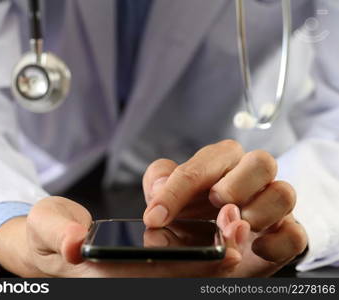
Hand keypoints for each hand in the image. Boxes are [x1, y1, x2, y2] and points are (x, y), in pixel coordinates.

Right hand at [0, 197, 258, 276]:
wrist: (53, 237)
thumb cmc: (50, 233)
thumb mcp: (47, 228)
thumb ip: (58, 234)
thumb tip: (74, 243)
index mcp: (112, 270)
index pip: (161, 274)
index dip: (195, 266)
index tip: (227, 252)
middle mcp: (135, 270)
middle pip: (184, 270)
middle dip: (217, 253)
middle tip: (242, 229)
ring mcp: (143, 261)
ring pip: (189, 259)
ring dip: (216, 243)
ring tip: (240, 221)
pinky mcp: (148, 248)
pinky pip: (183, 248)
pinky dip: (205, 236)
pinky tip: (221, 219)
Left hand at [142, 140, 307, 276]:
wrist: (212, 251)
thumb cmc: (190, 217)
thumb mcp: (166, 199)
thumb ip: (158, 185)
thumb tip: (158, 190)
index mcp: (221, 161)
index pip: (203, 163)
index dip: (176, 190)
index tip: (155, 217)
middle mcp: (251, 177)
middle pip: (262, 161)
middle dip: (237, 185)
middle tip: (216, 205)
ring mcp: (272, 205)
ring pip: (284, 193)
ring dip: (257, 214)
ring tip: (232, 229)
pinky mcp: (287, 233)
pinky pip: (294, 234)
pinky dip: (273, 245)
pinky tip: (252, 248)